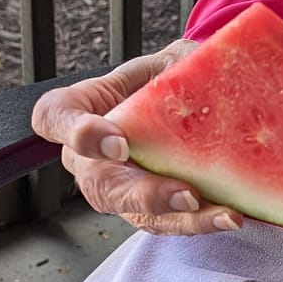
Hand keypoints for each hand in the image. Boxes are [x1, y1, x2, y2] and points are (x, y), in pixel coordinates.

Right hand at [30, 41, 243, 235]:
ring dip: (177, 215)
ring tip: (218, 214)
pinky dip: (198, 222)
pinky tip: (227, 217)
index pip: (55, 117)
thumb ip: (176, 64)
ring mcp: (116, 186)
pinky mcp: (146, 208)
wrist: (194, 95)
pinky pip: (165, 223)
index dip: (76, 133)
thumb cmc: (170, 74)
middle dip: (141, 193)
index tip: (117, 142)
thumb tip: (207, 71)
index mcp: (81, 107)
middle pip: (99, 183)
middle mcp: (89, 154)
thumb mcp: (168, 58)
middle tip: (183, 193)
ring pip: (134, 211)